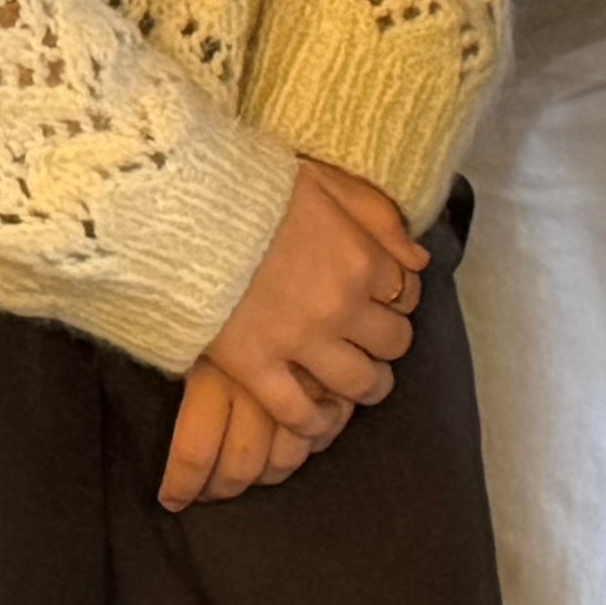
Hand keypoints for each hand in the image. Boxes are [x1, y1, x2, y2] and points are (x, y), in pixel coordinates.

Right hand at [168, 161, 424, 510]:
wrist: (185, 213)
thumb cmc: (255, 190)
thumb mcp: (327, 182)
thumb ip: (379, 217)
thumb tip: (420, 258)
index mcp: (360, 258)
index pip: (406, 292)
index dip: (397, 297)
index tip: (382, 300)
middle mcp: (341, 305)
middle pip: (393, 342)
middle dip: (387, 342)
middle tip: (371, 342)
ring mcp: (300, 341)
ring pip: (359, 383)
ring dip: (368, 386)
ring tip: (360, 384)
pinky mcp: (256, 367)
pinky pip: (299, 412)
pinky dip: (315, 422)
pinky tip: (318, 418)